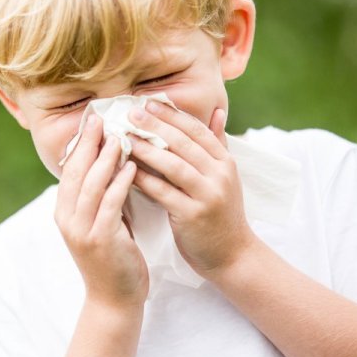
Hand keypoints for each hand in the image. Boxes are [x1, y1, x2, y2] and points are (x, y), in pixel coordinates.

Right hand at [56, 115, 147, 307]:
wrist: (114, 299)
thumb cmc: (114, 257)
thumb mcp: (102, 222)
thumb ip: (102, 195)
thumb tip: (112, 162)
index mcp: (64, 211)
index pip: (69, 168)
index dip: (81, 142)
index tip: (93, 119)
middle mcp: (67, 218)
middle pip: (75, 171)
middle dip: (89, 142)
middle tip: (102, 117)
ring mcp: (81, 230)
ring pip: (90, 184)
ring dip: (105, 158)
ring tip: (120, 136)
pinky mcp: (100, 240)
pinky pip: (109, 204)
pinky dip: (120, 182)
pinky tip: (132, 166)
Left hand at [128, 103, 255, 276]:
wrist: (232, 254)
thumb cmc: (221, 213)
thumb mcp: (225, 176)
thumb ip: (218, 143)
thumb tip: (216, 111)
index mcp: (225, 161)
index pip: (197, 130)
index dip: (172, 114)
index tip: (148, 101)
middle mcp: (220, 175)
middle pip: (184, 143)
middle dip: (156, 125)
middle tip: (131, 113)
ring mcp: (208, 195)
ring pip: (173, 165)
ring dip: (147, 149)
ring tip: (124, 138)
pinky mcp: (193, 216)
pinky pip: (164, 192)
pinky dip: (144, 180)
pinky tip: (126, 170)